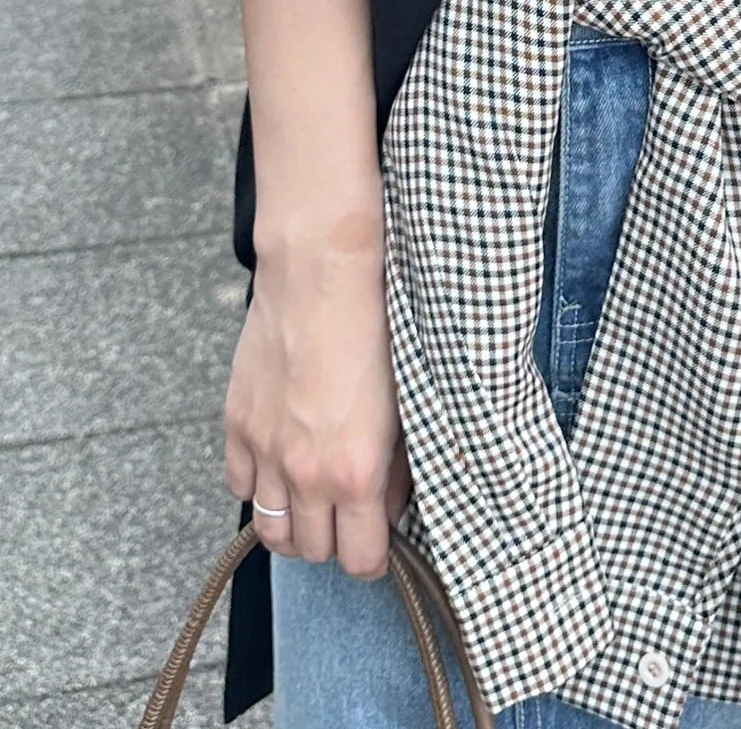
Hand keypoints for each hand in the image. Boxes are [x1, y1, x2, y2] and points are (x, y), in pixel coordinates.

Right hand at [224, 233, 409, 578]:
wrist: (323, 274)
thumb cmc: (377, 326)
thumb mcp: (408, 403)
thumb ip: (399, 465)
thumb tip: (394, 503)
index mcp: (357, 471)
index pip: (361, 561)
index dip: (375, 555)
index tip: (382, 537)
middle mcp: (305, 473)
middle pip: (312, 551)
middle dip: (336, 540)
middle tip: (353, 512)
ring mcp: (265, 450)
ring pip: (271, 530)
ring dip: (295, 523)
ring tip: (317, 497)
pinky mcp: (236, 424)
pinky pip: (240, 485)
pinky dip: (260, 484)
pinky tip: (283, 462)